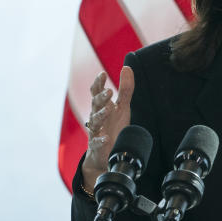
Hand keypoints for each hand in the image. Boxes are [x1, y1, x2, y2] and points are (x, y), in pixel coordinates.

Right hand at [81, 66, 134, 188]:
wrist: (107, 153)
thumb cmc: (113, 126)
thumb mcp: (122, 107)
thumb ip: (125, 89)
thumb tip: (126, 67)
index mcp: (102, 107)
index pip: (96, 92)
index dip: (98, 83)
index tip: (102, 74)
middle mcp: (97, 117)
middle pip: (95, 105)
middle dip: (101, 98)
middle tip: (108, 91)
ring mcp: (96, 131)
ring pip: (95, 122)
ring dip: (101, 115)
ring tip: (108, 110)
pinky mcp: (97, 146)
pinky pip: (96, 142)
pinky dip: (100, 140)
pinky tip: (106, 138)